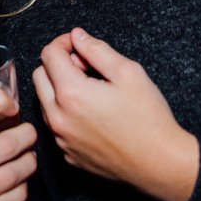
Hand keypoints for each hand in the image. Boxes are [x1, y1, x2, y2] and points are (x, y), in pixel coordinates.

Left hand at [34, 27, 198, 200]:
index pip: (49, 55)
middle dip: (58, 65)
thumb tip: (77, 36)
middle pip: (39, 76)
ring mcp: (61, 139)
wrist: (160, 164)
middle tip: (86, 68)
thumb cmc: (149, 118)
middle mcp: (58, 118)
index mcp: (71, 94)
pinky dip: (66, 114)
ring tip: (92, 91)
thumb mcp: (128, 72)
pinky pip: (56, 126)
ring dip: (59, 89)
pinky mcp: (68, 154)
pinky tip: (93, 115)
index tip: (79, 45)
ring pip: (45, 102)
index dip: (64, 42)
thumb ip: (97, 50)